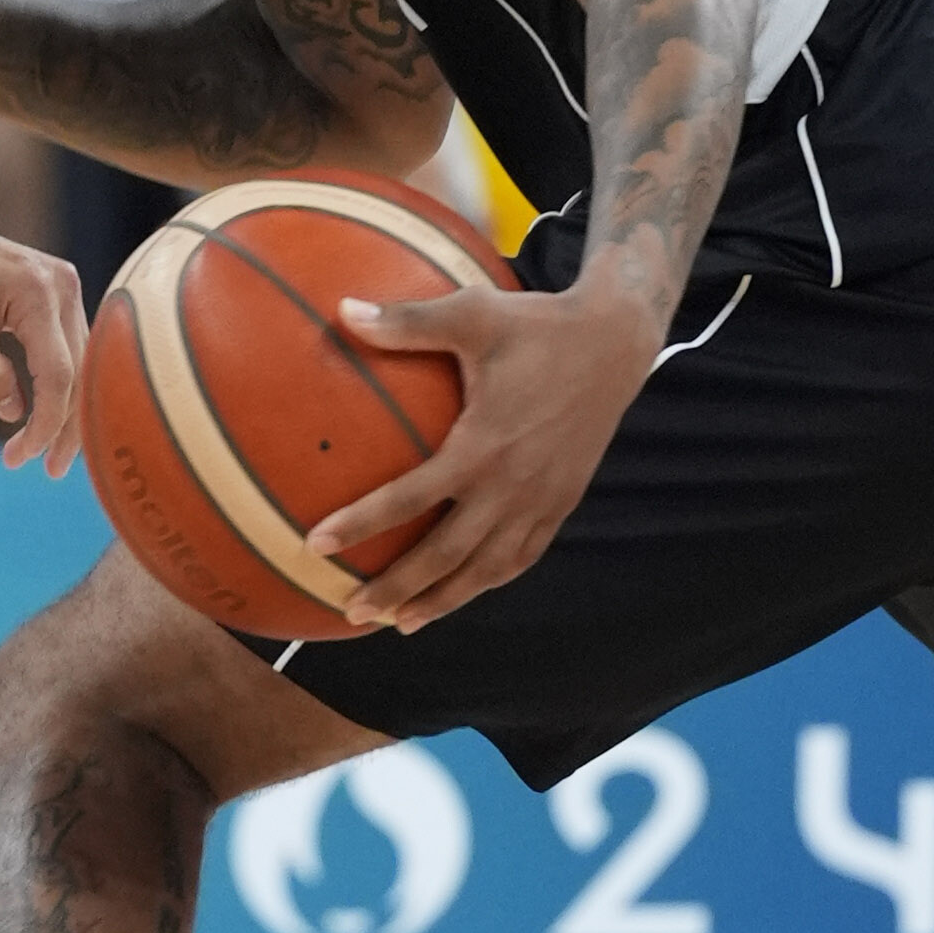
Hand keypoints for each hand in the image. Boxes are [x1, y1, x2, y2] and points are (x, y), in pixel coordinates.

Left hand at [0, 207, 87, 474]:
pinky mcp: (56, 294)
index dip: (46, 424)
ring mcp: (63, 288)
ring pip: (82, 363)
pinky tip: (51, 418)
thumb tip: (17, 412)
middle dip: (67, 427)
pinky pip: (69, 349)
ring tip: (48, 455)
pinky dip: (62, 385)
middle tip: (50, 472)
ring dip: (68, 410)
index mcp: (36, 294)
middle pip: (81, 372)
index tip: (23, 458)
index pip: (57, 375)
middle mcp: (62, 287)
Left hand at [304, 282, 656, 630]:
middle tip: (353, 611)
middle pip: (448, 555)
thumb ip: (407, 321)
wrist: (617, 343)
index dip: (362, 524)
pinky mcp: (563, 502)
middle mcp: (513, 484)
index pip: (411, 498)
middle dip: (399, 589)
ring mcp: (542, 499)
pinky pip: (522, 556)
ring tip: (401, 623)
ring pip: (487, 569)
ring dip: (444, 599)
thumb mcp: (473, 314)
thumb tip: (342, 309)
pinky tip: (462, 590)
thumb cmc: (537, 323)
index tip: (316, 545)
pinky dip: (488, 580)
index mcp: (484, 446)